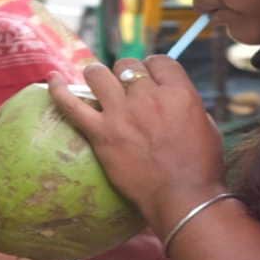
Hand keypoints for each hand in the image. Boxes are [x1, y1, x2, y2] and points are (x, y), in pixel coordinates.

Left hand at [48, 58, 225, 234]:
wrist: (182, 197)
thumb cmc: (201, 167)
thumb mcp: (207, 126)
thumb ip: (187, 106)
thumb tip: (172, 99)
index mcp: (178, 92)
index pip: (158, 61)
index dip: (151, 68)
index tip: (148, 78)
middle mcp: (148, 96)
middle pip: (127, 65)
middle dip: (125, 74)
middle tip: (124, 88)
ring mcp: (121, 114)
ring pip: (98, 75)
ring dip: (96, 75)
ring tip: (94, 80)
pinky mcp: (101, 134)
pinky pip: (71, 104)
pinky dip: (58, 89)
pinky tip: (52, 78)